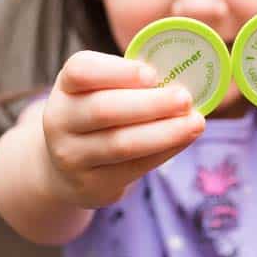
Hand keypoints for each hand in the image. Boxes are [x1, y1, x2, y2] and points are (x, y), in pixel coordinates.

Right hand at [42, 50, 204, 207]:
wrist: (66, 168)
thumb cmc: (97, 114)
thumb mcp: (100, 90)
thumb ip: (131, 81)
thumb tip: (181, 78)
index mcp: (66, 86)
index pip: (81, 71)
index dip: (117, 72)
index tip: (152, 74)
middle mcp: (60, 120)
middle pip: (104, 110)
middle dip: (150, 104)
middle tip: (185, 98)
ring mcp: (71, 156)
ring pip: (121, 144)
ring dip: (164, 133)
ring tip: (195, 122)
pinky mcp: (90, 184)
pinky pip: (133, 167)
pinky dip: (164, 151)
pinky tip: (184, 139)